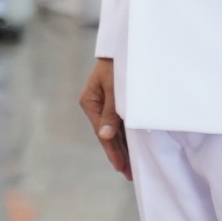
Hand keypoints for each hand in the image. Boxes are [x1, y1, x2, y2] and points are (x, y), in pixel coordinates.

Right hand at [79, 57, 128, 178]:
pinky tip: (132, 150)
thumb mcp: (115, 88)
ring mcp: (104, 105)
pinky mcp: (114, 103)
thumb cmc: (119, 64)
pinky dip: (126, 137)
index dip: (112, 151)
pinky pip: (119, 124)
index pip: (103, 133)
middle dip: (119, 154)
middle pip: (108, 136)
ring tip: (131, 168)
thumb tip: (105, 137)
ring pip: (114, 132)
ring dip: (123, 148)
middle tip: (128, 175)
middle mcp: (95, 106)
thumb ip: (112, 112)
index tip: (120, 167)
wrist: (125, 45)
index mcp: (90, 102)